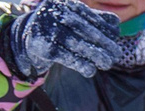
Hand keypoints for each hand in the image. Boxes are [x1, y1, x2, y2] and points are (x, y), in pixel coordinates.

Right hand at [6, 0, 137, 80]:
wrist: (27, 40)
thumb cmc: (58, 29)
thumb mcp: (73, 20)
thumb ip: (93, 20)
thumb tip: (116, 24)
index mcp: (62, 2)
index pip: (85, 12)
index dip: (103, 24)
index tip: (117, 36)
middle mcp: (51, 12)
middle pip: (81, 28)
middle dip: (102, 41)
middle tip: (117, 53)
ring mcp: (44, 28)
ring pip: (74, 43)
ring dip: (94, 55)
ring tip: (108, 64)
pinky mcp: (41, 46)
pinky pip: (64, 56)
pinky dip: (80, 64)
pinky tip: (91, 70)